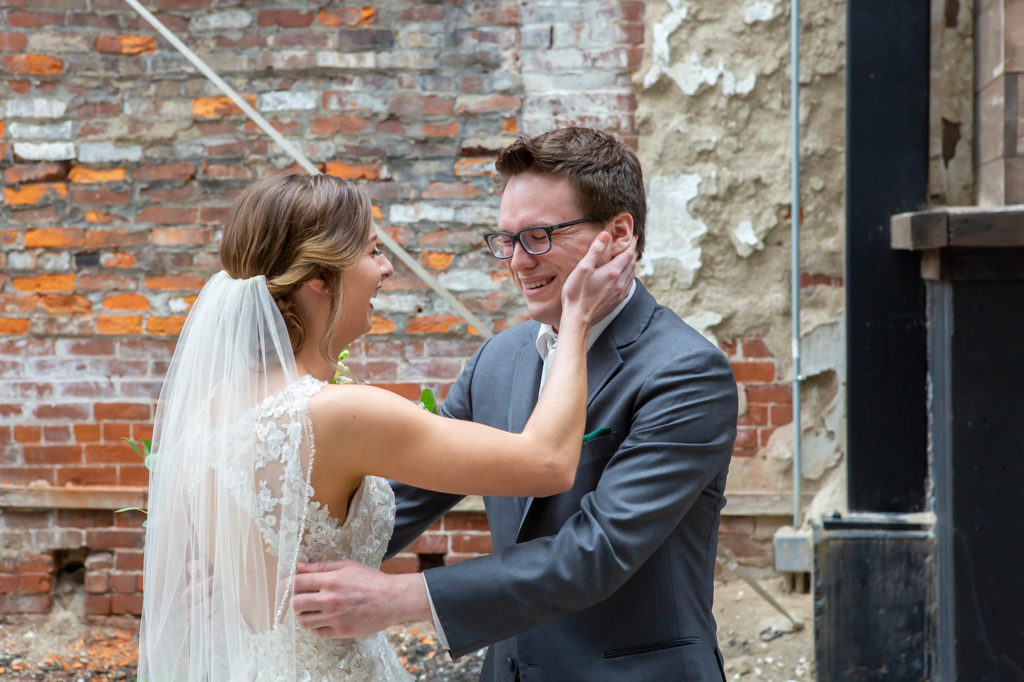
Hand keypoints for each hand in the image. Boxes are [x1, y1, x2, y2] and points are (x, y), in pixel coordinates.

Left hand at [292, 560, 429, 638]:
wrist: (392, 599)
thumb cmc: (371, 580)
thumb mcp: (347, 566)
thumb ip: (322, 567)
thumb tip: (300, 567)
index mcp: (330, 581)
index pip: (296, 583)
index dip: (285, 585)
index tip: (283, 587)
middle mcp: (329, 600)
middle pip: (295, 604)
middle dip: (294, 601)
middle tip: (299, 599)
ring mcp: (334, 618)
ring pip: (304, 621)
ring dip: (304, 615)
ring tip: (312, 610)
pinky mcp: (340, 631)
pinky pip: (318, 632)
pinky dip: (317, 627)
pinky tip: (324, 619)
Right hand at [560, 232, 636, 326]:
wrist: (578, 319)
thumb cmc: (577, 294)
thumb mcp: (583, 268)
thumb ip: (595, 250)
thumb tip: (605, 235)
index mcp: (613, 272)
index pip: (628, 253)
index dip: (632, 243)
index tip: (633, 236)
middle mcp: (620, 282)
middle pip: (632, 263)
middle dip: (632, 252)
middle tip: (630, 244)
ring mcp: (620, 292)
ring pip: (632, 274)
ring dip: (631, 264)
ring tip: (627, 257)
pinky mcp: (617, 300)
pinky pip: (628, 284)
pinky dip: (628, 276)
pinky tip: (623, 276)